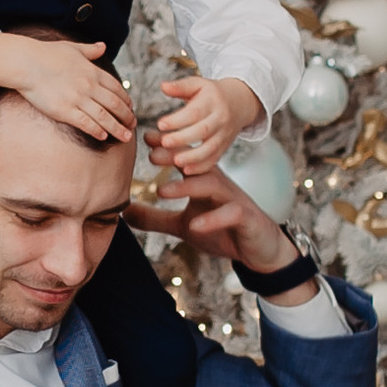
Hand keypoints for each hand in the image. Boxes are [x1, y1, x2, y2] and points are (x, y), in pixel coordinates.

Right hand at [0, 33, 135, 142]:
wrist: (26, 63)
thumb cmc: (46, 54)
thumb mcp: (73, 48)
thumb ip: (90, 50)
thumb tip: (103, 45)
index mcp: (92, 71)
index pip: (116, 88)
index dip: (126, 100)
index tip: (131, 108)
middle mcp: (89, 86)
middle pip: (115, 104)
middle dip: (126, 117)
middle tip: (133, 125)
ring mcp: (78, 99)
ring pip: (104, 117)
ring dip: (117, 128)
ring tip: (126, 137)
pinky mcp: (65, 111)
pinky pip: (86, 123)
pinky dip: (97, 131)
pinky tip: (103, 136)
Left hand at [125, 162, 303, 287]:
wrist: (261, 249)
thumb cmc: (224, 230)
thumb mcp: (184, 225)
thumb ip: (156, 218)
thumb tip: (126, 213)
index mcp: (203, 182)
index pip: (184, 158)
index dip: (167, 147)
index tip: (144, 137)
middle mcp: (219, 185)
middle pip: (197, 163)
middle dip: (175, 156)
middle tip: (151, 154)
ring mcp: (233, 200)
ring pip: (211, 185)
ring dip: (187, 186)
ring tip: (162, 191)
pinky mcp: (246, 218)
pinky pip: (230, 214)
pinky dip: (213, 219)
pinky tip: (195, 225)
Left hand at [147, 73, 254, 174]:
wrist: (240, 102)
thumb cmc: (213, 93)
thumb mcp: (198, 84)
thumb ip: (181, 86)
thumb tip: (163, 86)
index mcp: (212, 101)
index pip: (194, 112)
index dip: (178, 119)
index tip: (160, 124)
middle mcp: (220, 118)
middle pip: (203, 131)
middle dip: (183, 139)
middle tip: (165, 143)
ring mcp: (224, 134)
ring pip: (211, 148)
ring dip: (193, 157)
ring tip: (176, 161)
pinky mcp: (225, 146)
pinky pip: (215, 158)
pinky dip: (202, 166)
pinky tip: (188, 170)